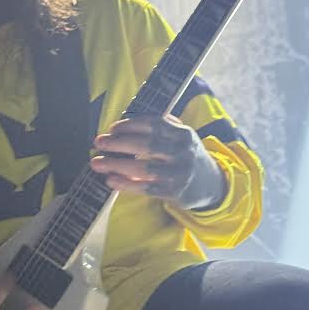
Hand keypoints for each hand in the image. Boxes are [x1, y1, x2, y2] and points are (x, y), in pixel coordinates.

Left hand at [90, 115, 225, 209]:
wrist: (211, 185)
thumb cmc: (188, 157)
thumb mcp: (183, 137)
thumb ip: (164, 125)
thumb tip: (132, 118)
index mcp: (183, 134)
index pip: (154, 125)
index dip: (131, 125)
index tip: (113, 128)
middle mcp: (183, 152)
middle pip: (147, 145)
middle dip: (119, 143)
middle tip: (99, 142)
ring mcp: (179, 173)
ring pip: (144, 168)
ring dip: (117, 165)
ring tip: (97, 163)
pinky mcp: (174, 192)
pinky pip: (146, 188)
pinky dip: (127, 184)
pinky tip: (111, 180)